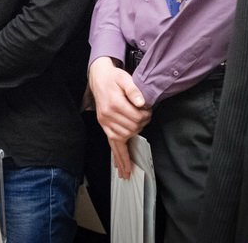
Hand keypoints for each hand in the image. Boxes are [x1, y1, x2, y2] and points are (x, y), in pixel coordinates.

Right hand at [89, 58, 151, 178]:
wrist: (99, 78)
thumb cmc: (114, 78)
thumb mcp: (125, 78)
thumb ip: (133, 90)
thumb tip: (141, 103)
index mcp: (113, 104)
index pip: (135, 117)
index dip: (146, 115)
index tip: (148, 110)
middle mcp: (107, 116)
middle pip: (131, 129)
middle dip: (142, 125)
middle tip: (146, 116)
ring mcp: (105, 123)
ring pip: (123, 138)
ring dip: (134, 136)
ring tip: (139, 130)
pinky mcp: (105, 127)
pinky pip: (112, 146)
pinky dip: (119, 158)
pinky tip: (123, 168)